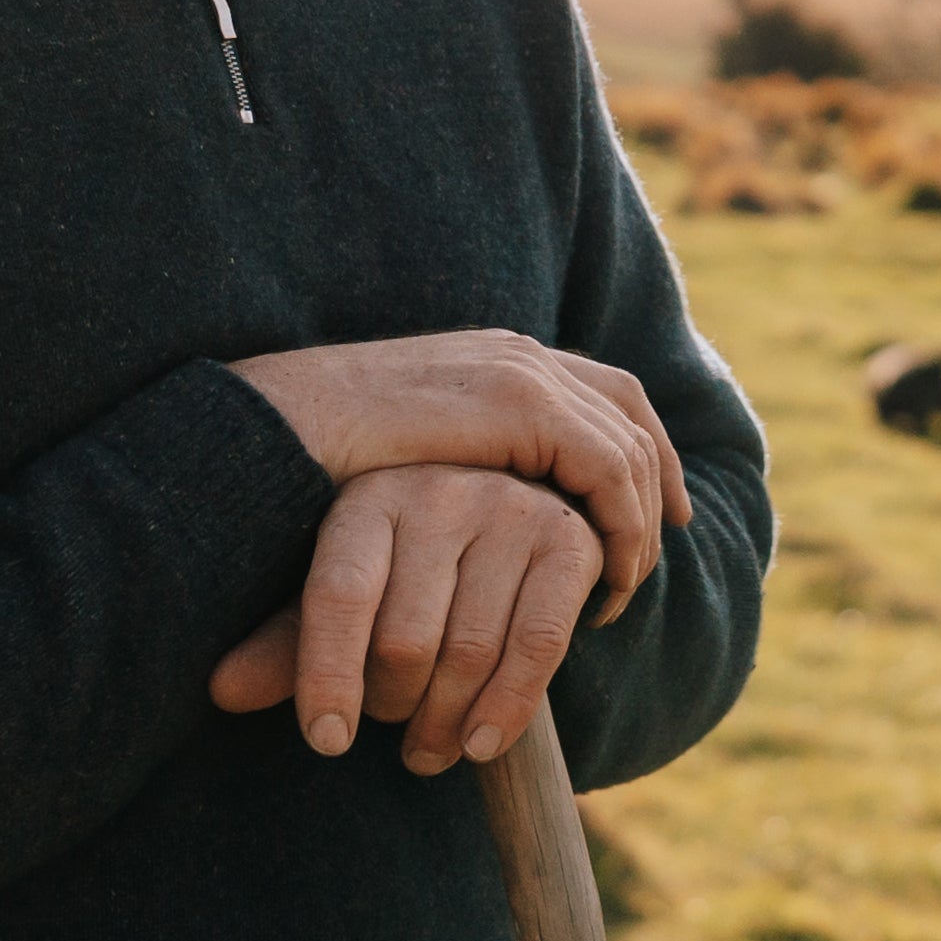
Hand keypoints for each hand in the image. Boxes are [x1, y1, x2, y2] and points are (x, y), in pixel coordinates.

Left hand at [208, 464, 614, 772]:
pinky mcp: (568, 539)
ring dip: (446, 726)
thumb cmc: (409, 571)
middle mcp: (438, 490)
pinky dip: (507, 710)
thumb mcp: (347, 598)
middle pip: (405, 639)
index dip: (326, 677)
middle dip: (392, 708)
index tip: (327, 742)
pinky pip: (537, 645)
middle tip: (391, 730)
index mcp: (367, 496)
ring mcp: (509, 509)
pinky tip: (480, 746)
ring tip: (429, 751)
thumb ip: (291, 646)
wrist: (515, 516)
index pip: (337, 595)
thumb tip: (220, 691)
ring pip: (469, 651)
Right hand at [226, 329, 687, 596]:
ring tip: (625, 587)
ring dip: (640, 518)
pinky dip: (620, 525)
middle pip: (629, 408)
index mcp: (494, 356)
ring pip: (627, 444)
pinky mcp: (517, 405)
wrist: (271, 431)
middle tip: (668, 542)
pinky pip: (606, 468)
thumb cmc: (316, 459)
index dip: (642, 444)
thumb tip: (486, 511)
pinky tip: (605, 579)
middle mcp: (517, 354)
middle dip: (661, 476)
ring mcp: (520, 372)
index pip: (602, 389)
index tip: (657, 505)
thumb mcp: (409, 457)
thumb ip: (459, 465)